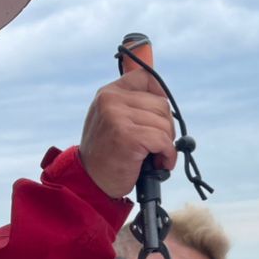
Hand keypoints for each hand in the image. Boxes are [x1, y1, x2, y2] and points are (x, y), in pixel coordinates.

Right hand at [78, 68, 176, 198]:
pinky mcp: (127, 136)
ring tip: (155, 157)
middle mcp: (111, 100)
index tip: (160, 115)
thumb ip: (132, 107)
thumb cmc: (108, 155)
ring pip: (164, 124)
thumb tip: (164, 103)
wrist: (90, 181)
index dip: (160, 95)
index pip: (145, 77)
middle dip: (166, 128)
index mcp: (109, 93)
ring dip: (167, 144)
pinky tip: (160, 164)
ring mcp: (118, 116)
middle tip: (157, 146)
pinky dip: (168, 155)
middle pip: (161, 105)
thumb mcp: (113, 121)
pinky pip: (163, 141)